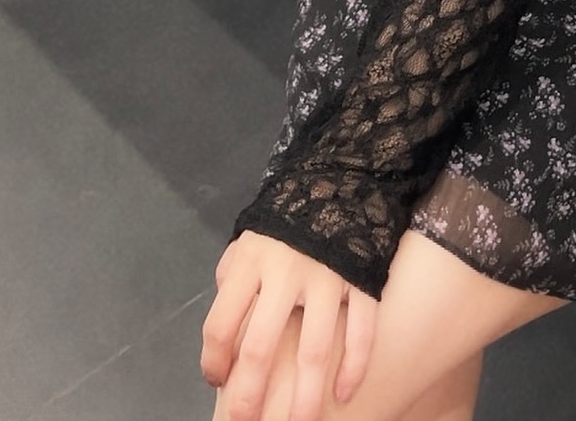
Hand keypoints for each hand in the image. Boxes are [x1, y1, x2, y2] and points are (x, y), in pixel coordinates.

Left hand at [204, 231, 378, 420]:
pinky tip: (344, 394)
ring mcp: (327, 278)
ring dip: (304, 399)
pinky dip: (354, 367)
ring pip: (313, 352)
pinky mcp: (362, 279)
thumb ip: (233, 278)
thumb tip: (222, 333)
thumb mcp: (251, 239)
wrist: (344, 176)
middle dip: (249, 398)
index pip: (220, 324)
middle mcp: (286, 272)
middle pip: (261, 348)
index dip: (213, 361)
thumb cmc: (288, 220)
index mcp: (252, 261)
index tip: (217, 382)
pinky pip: (360, 331)